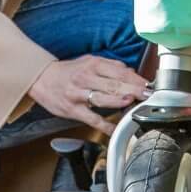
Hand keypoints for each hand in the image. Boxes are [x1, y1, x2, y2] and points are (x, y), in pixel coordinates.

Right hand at [27, 54, 148, 128]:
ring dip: (119, 101)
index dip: (135, 78)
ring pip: (103, 99)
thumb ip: (110, 66)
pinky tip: (116, 130)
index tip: (148, 84)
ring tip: (132, 103)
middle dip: (133, 89)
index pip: (118, 70)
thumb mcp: (88, 61)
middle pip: (113, 84)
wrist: (42, 79)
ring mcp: (79, 95)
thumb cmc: (68, 72)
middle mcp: (86, 78)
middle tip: (147, 95)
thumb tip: (131, 73)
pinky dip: (105, 125)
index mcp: (92, 65)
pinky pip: (92, 119)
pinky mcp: (73, 110)